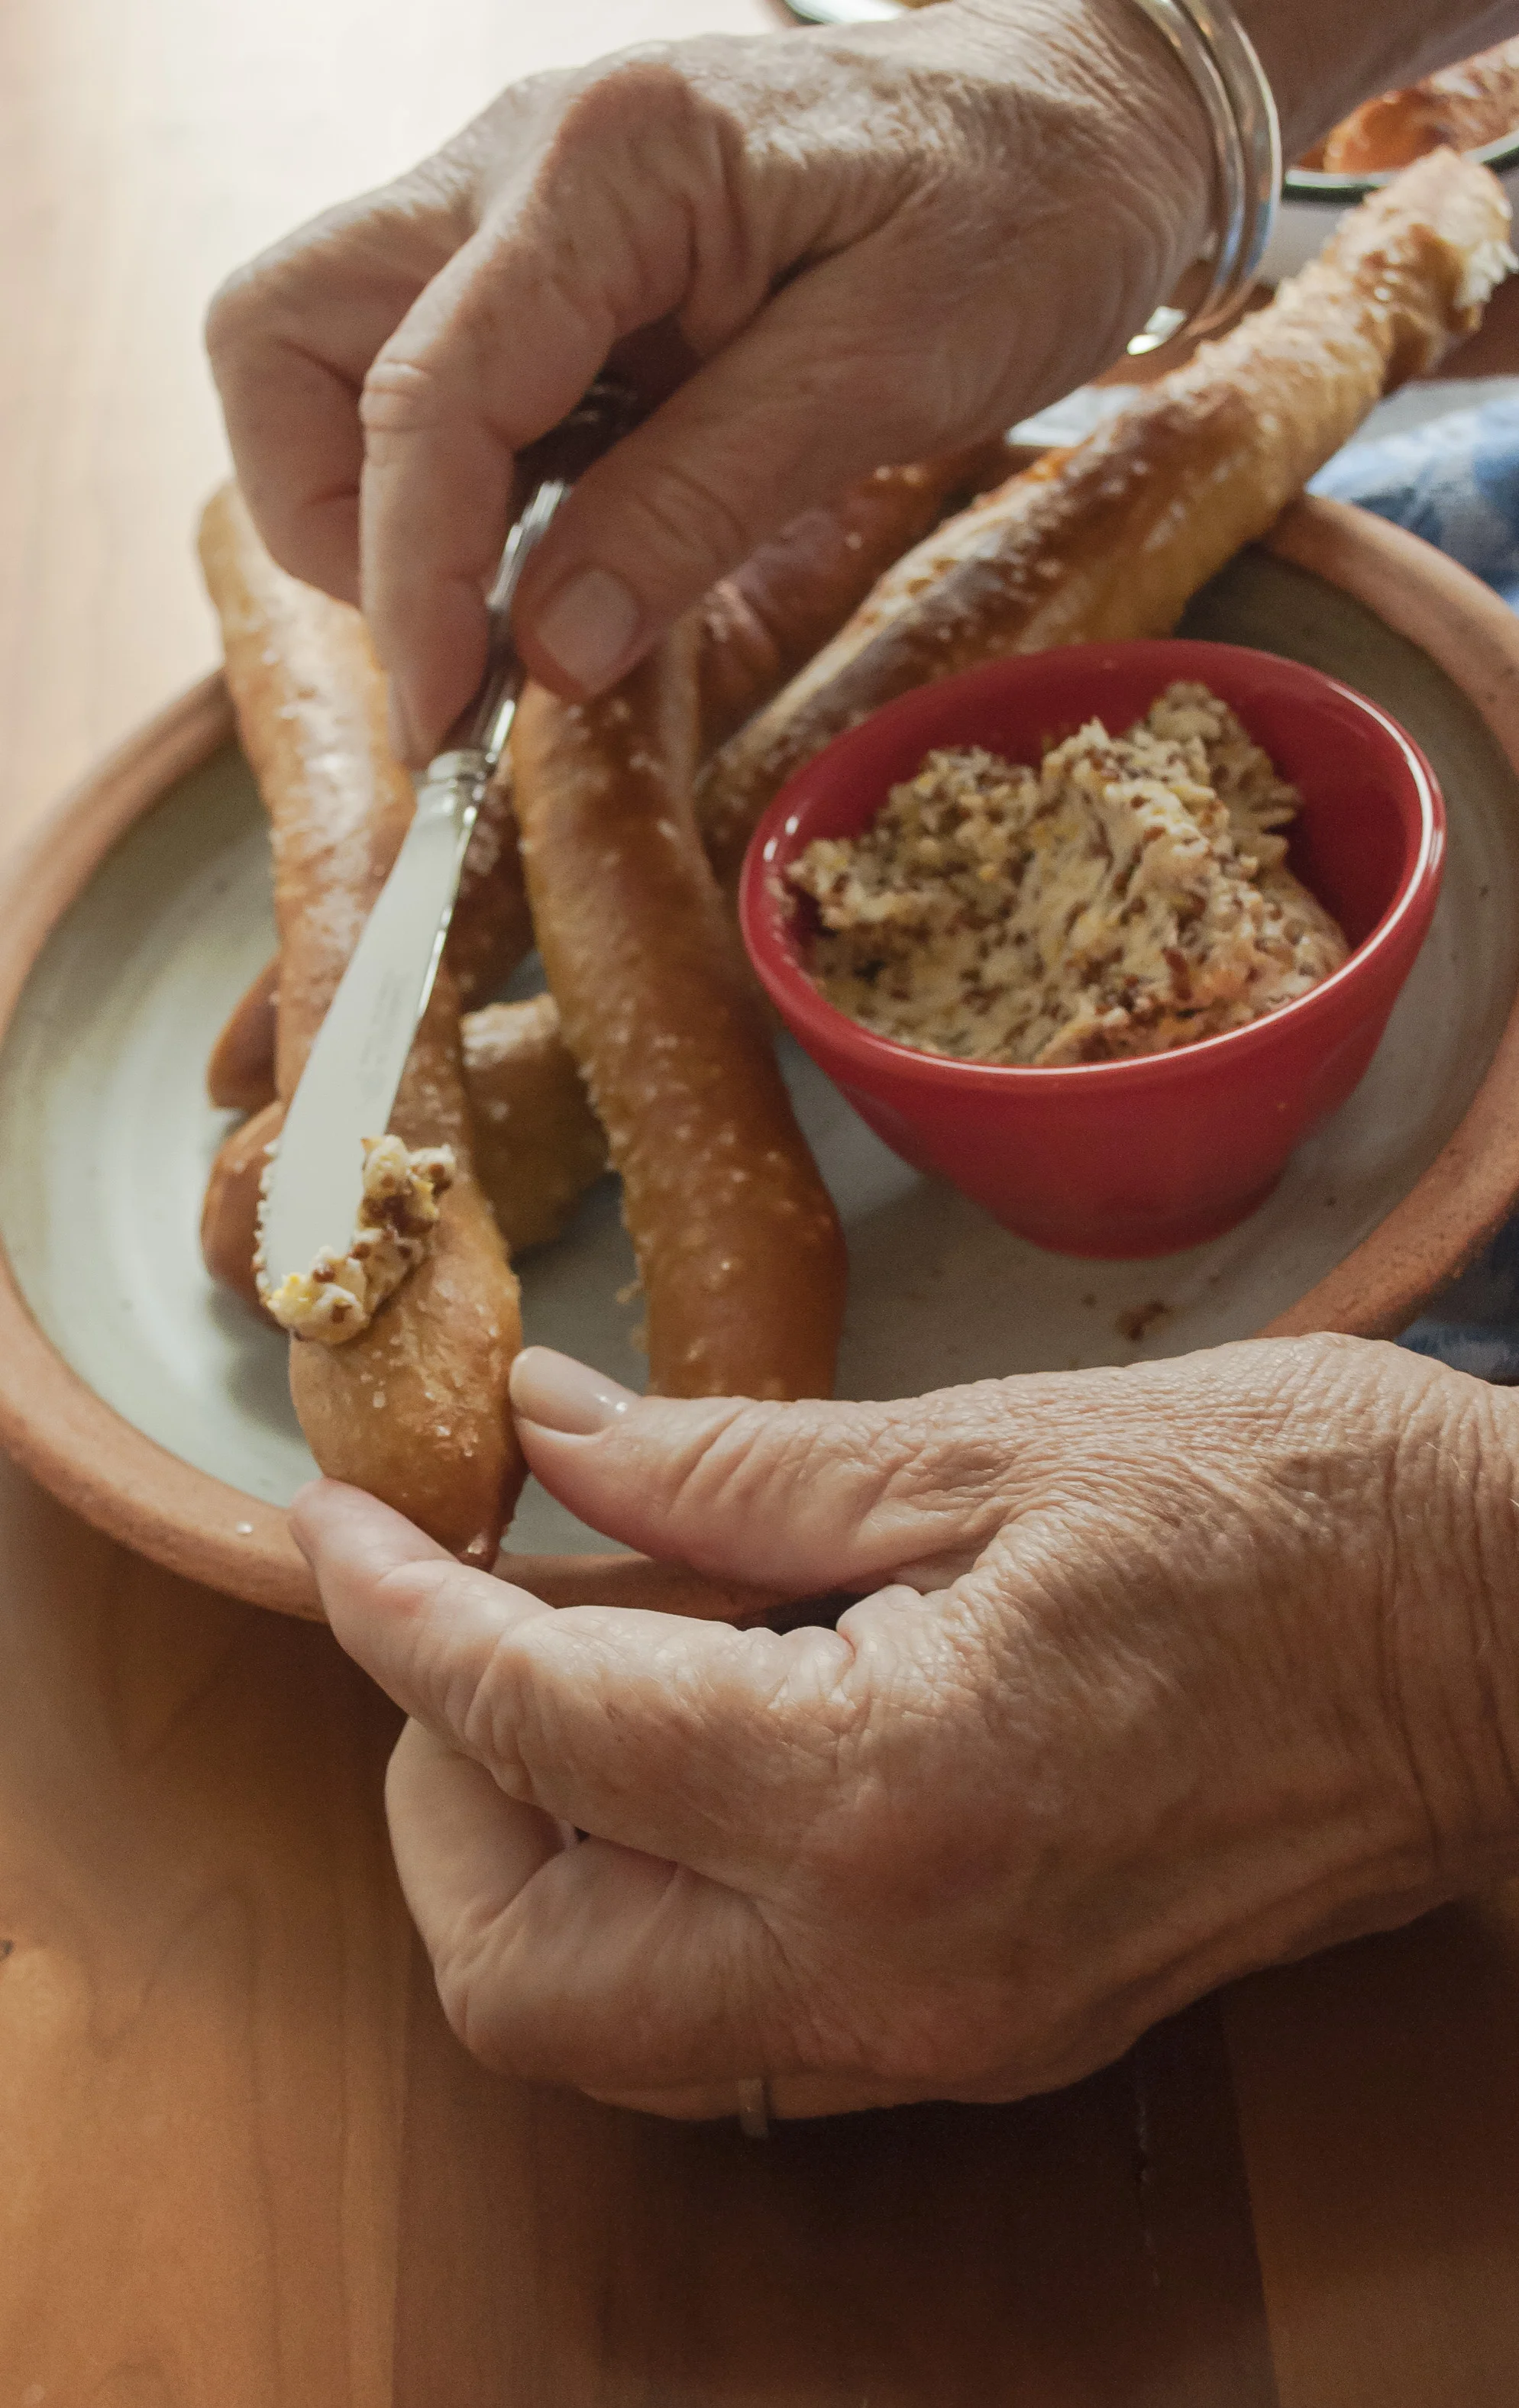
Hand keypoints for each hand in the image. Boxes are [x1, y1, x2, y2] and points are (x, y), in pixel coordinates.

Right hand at [206, 0, 1210, 755]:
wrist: (1075, 124)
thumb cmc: (1018, 217)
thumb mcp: (888, 374)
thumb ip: (703, 500)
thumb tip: (547, 648)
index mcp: (614, 161)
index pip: (428, 389)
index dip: (410, 579)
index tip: (442, 720)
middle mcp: (519, 156)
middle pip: (285, 334)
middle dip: (331, 518)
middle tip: (456, 639)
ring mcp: (514, 202)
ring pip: (329, 357)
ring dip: (384, 506)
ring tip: (520, 598)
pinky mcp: (541, 260)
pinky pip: (427, 378)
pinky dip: (457, 487)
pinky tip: (564, 539)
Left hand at [294, 1334, 1518, 2119]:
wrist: (1491, 1648)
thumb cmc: (1283, 1512)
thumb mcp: (991, 1443)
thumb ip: (733, 1464)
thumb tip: (549, 1438)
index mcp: (882, 1787)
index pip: (535, 1726)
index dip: (397, 1618)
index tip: (341, 1524)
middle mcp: (890, 1961)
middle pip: (520, 1977)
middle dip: (437, 1796)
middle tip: (470, 1621)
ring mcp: (940, 2030)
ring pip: (613, 2028)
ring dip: (532, 1862)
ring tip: (575, 1669)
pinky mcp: (983, 2032)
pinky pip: (736, 2019)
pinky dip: (651, 1899)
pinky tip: (693, 1742)